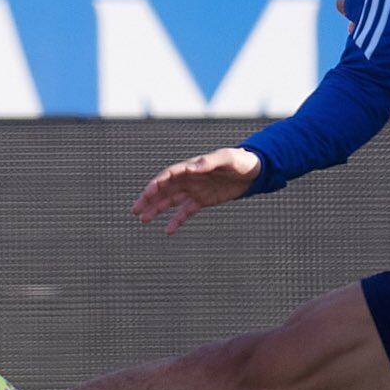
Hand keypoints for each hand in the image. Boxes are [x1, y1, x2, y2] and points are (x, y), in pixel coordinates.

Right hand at [129, 148, 262, 233]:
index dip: (158, 183)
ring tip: (143, 219)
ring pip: (171, 201)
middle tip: (135, 210)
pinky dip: (176, 221)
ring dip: (156, 209)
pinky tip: (167, 231)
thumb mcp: (227, 159)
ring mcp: (195, 190)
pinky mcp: (202, 201)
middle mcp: (189, 179)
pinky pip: (186, 212)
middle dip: (149, 199)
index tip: (148, 192)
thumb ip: (209, 162)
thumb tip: (192, 167)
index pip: (169, 175)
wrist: (254, 170)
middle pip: (164, 189)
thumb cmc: (240, 160)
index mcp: (192, 167)